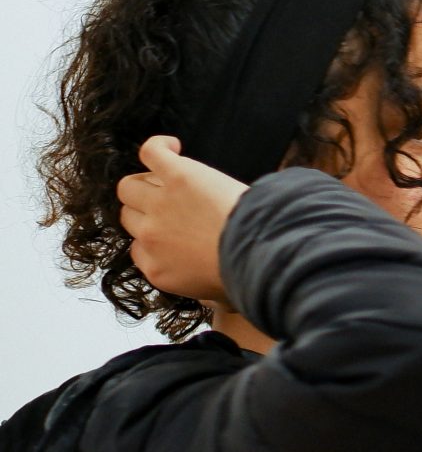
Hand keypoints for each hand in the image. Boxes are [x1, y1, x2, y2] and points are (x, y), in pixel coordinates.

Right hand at [116, 136, 247, 303]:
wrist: (262, 252)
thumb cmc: (246, 275)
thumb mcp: (219, 298)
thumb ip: (207, 295)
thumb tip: (219, 305)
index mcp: (156, 268)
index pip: (137, 248)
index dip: (154, 238)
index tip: (175, 234)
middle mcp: (151, 236)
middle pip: (129, 215)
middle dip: (147, 211)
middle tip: (176, 206)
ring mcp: (160, 205)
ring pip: (129, 186)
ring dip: (146, 182)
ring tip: (171, 180)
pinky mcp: (178, 176)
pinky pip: (151, 152)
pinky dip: (159, 145)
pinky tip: (174, 146)